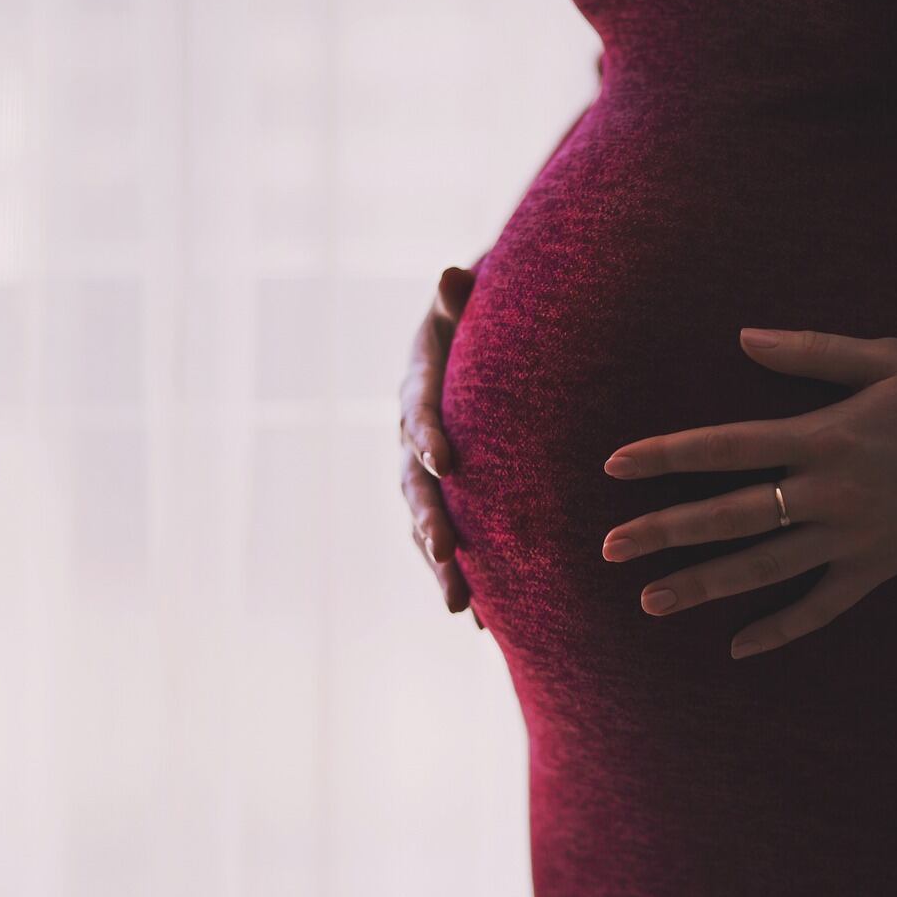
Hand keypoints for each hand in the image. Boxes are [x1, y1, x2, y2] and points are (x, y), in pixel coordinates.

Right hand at [398, 265, 484, 627]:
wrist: (480, 344)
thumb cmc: (478, 318)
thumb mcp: (469, 301)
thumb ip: (460, 296)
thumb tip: (451, 273)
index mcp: (417, 388)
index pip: (417, 412)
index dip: (426, 434)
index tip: (443, 460)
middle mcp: (412, 438)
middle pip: (414, 485)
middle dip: (430, 521)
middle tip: (447, 553)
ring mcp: (425, 474)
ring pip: (425, 525)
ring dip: (441, 566)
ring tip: (461, 606)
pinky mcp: (447, 499)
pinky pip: (450, 543)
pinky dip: (465, 578)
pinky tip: (484, 623)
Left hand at [600, 328, 896, 658]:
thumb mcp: (885, 356)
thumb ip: (810, 352)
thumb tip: (742, 337)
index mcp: (824, 435)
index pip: (725, 446)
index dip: (667, 455)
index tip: (615, 465)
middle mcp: (830, 492)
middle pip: (730, 517)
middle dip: (665, 531)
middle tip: (609, 547)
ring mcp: (855, 537)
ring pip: (765, 569)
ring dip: (705, 586)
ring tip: (651, 599)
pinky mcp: (882, 567)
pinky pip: (823, 607)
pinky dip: (782, 629)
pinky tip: (739, 647)